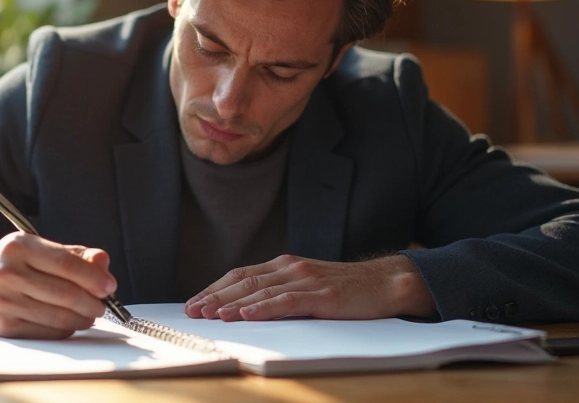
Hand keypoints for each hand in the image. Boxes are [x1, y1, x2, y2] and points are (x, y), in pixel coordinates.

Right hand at [0, 232, 116, 338]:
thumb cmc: (9, 264)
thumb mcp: (36, 248)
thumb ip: (73, 254)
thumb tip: (103, 263)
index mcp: (19, 247)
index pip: (65, 264)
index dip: (93, 277)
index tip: (109, 286)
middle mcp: (8, 273)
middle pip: (65, 293)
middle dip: (93, 302)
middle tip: (103, 304)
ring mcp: (4, 302)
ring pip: (59, 317)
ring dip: (83, 318)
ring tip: (89, 313)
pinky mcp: (4, 326)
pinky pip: (47, 332)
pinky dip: (66, 329)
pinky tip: (69, 321)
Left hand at [183, 254, 434, 321]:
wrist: (386, 282)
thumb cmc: (345, 289)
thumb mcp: (308, 287)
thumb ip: (281, 292)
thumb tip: (246, 309)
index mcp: (285, 265)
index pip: (241, 275)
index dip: (215, 288)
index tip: (194, 302)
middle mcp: (291, 268)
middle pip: (244, 281)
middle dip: (214, 297)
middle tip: (192, 311)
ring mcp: (306, 279)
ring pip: (260, 290)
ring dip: (232, 304)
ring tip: (210, 314)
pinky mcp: (322, 295)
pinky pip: (286, 301)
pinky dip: (263, 308)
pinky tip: (246, 315)